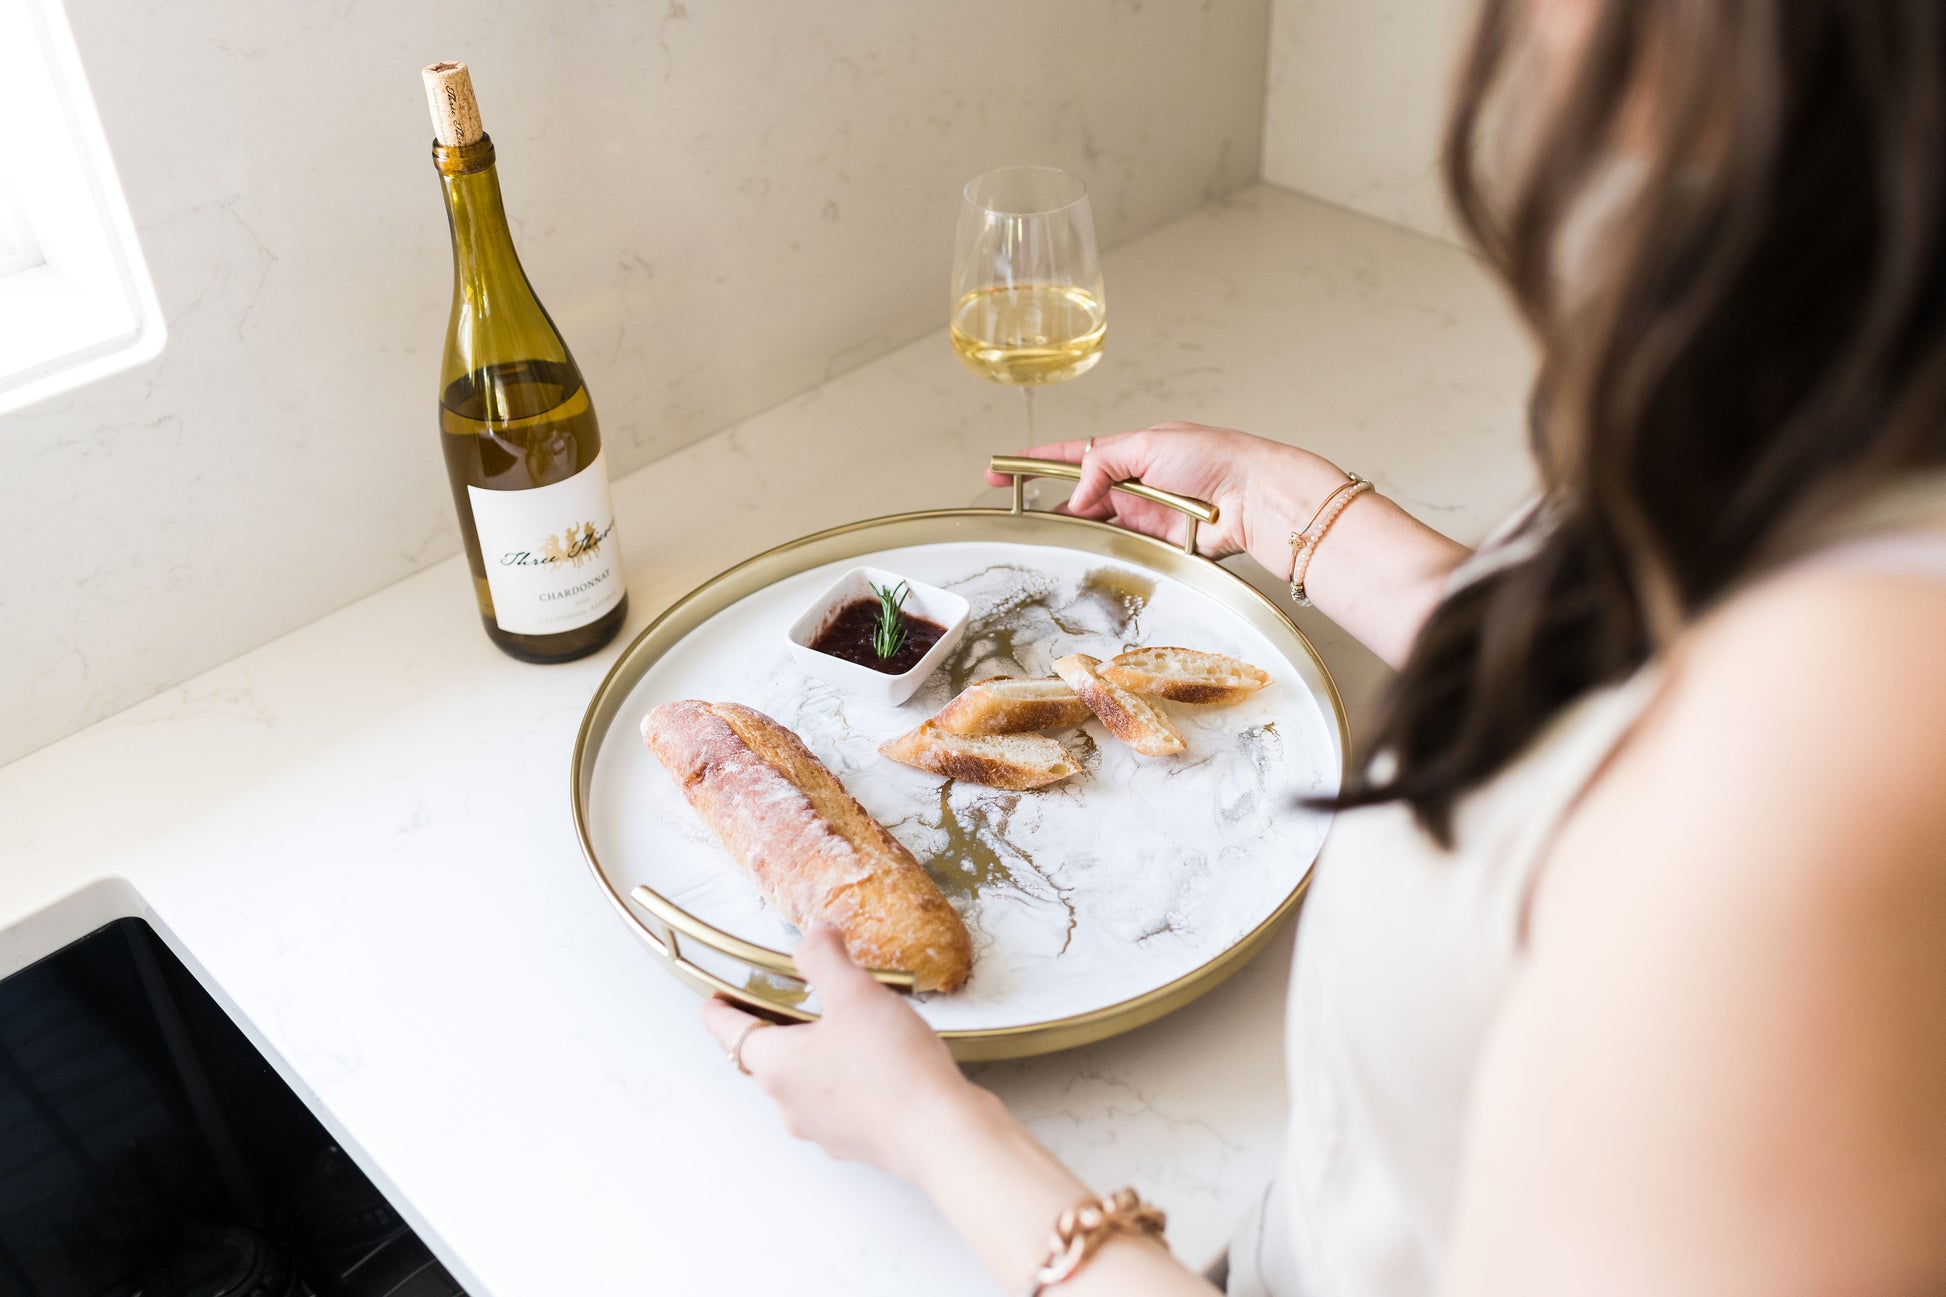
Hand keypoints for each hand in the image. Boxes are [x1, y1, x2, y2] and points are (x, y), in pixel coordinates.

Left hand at [701, 924, 977, 1182]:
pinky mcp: (856, 1140)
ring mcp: (822, 1128)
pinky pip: (837, 1102)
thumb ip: (825, 958)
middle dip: (776, 1029)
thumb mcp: (855, 993)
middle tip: (791, 1001)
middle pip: (767, 1059)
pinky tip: (879, 1062)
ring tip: (848, 1026)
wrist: (942, 1136)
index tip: (713, 1002)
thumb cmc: (892, 1068)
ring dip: (815, 1055)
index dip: (719, 1013)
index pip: (730, 1034)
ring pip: (803, 1083)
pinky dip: (845, 1079)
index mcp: (777, 1066)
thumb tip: (814, 935)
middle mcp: (790, 1104)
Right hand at [984, 422, 1347, 565]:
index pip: (1071, 455)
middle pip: (1078, 494)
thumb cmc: (1215, 457)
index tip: (1001, 469)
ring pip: (1094, 523)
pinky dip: (1101, 548)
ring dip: (1073, 528)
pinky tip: (1085, 551)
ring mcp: (1143, 514)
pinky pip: (1119, 546)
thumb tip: (1075, 493)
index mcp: (1130, 449)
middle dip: (1048, 502)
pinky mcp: (1157, 542)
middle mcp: (1133, 482)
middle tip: (1017, 513)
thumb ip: (1104, 463)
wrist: (1253, 496)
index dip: (1034, 462)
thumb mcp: (1149, 444)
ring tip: (1047, 535)